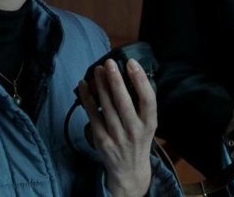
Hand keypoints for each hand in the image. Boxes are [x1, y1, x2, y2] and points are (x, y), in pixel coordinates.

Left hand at [77, 58, 155, 196]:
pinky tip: (83, 85)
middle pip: (124, 102)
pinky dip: (87, 98)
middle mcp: (135, 130)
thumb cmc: (139, 139)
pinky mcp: (102, 140)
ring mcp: (117, 136)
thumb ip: (142, 103)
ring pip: (107, 107)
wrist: (129, 171)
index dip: (140, 80)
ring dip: (100, 86)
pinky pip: (93, 115)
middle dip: (115, 80)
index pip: (148, 100)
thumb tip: (129, 72)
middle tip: (109, 62)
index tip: (131, 63)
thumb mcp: (148, 124)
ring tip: (97, 69)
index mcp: (150, 123)